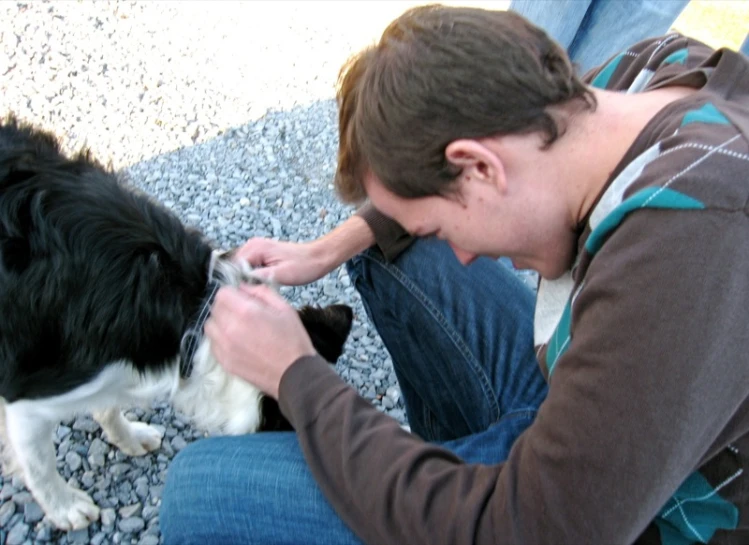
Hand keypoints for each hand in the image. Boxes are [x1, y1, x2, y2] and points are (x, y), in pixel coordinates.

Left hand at [204, 283, 315, 398]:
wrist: (294, 374)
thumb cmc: (293, 340)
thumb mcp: (284, 308)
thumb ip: (261, 292)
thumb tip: (243, 288)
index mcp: (246, 311)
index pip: (222, 293)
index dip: (232, 293)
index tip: (242, 299)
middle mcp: (230, 328)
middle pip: (214, 308)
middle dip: (227, 306)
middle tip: (242, 313)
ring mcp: (224, 347)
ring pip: (210, 326)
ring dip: (221, 323)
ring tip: (237, 328)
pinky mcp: (224, 362)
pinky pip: (212, 343)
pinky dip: (220, 339)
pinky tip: (236, 342)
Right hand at [236, 238, 329, 285]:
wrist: (318, 257)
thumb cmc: (305, 266)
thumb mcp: (280, 275)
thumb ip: (257, 277)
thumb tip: (238, 283)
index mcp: (255, 248)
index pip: (232, 267)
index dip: (238, 282)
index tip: (248, 292)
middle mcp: (252, 245)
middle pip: (234, 268)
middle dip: (242, 281)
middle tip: (257, 290)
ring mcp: (256, 248)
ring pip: (241, 269)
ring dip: (249, 280)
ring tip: (263, 286)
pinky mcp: (261, 254)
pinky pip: (250, 268)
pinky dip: (254, 276)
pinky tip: (265, 282)